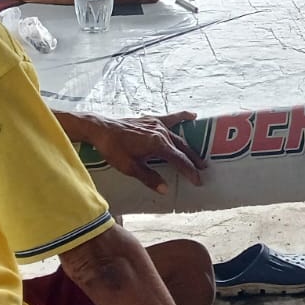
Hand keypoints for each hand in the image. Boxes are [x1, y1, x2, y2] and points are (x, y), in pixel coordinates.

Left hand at [82, 111, 204, 192]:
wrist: (101, 129)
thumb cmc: (113, 149)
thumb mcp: (130, 168)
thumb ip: (149, 178)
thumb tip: (165, 189)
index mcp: (158, 145)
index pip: (179, 160)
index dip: (189, 171)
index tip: (198, 181)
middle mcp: (161, 133)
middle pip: (182, 148)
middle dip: (193, 160)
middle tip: (203, 170)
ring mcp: (157, 124)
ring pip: (178, 136)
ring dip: (189, 146)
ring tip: (199, 155)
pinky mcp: (151, 120)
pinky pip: (171, 118)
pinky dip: (182, 116)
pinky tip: (193, 115)